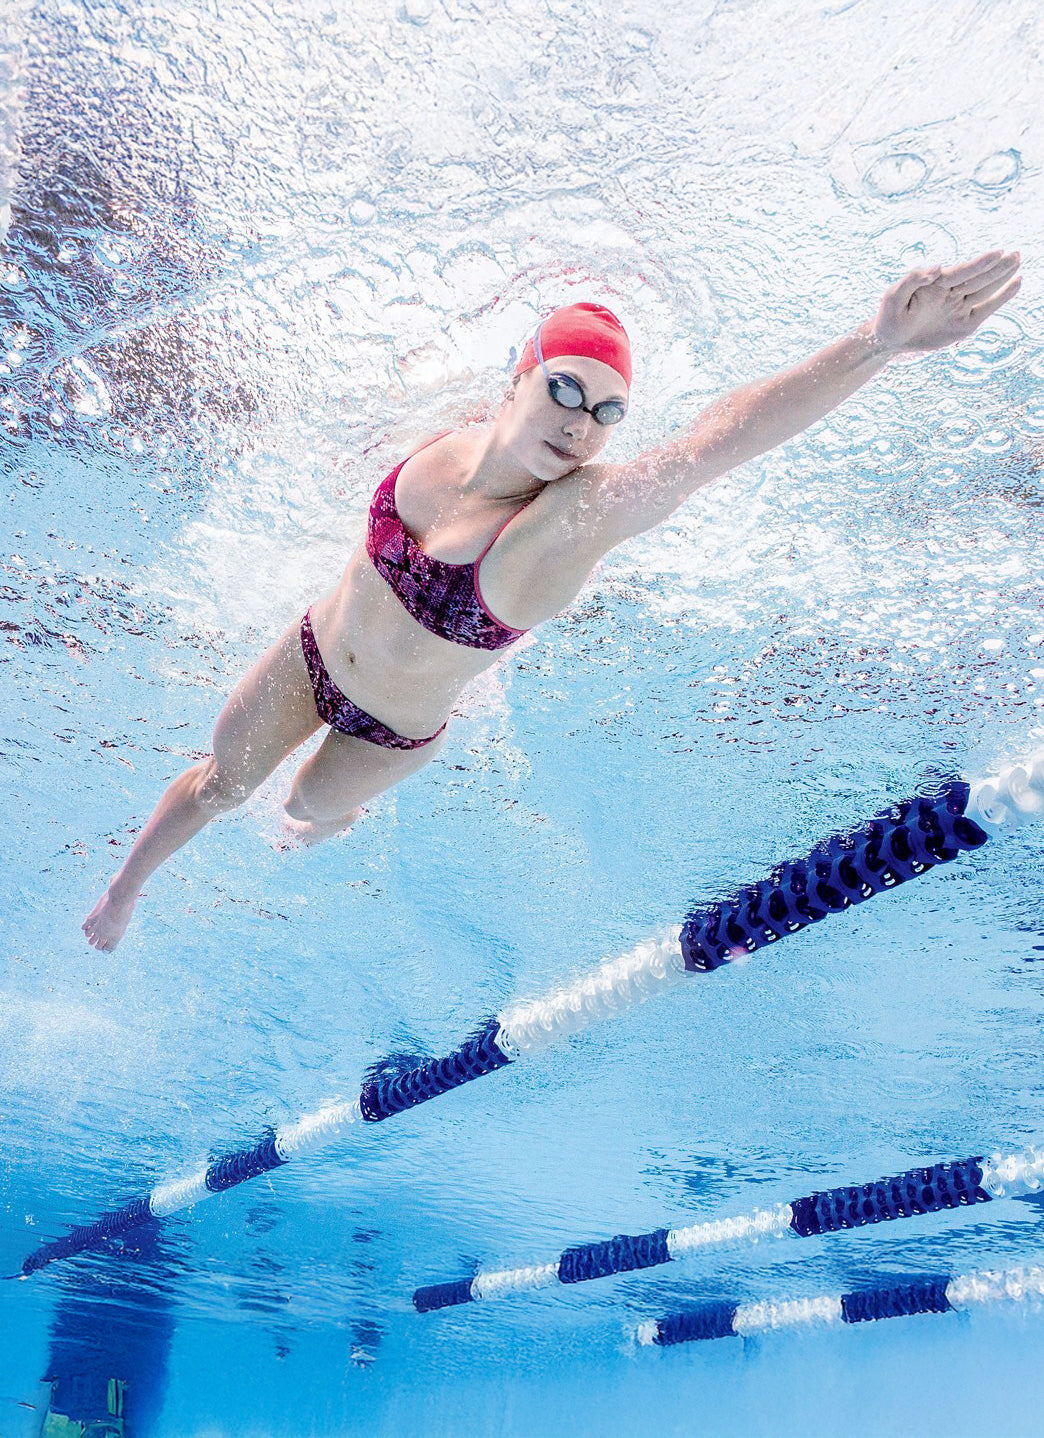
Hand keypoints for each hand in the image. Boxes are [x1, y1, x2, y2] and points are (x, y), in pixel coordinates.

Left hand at [872, 249, 1020, 353]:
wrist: (891, 340)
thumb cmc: (890, 316)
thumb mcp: (893, 297)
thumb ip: (912, 280)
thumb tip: (937, 267)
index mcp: (936, 284)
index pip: (961, 272)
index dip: (979, 264)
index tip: (997, 253)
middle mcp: (951, 292)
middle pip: (978, 278)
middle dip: (997, 267)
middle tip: (1016, 254)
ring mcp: (959, 306)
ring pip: (985, 290)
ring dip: (1002, 277)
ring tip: (1018, 263)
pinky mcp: (965, 323)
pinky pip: (986, 309)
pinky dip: (1001, 298)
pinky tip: (1015, 284)